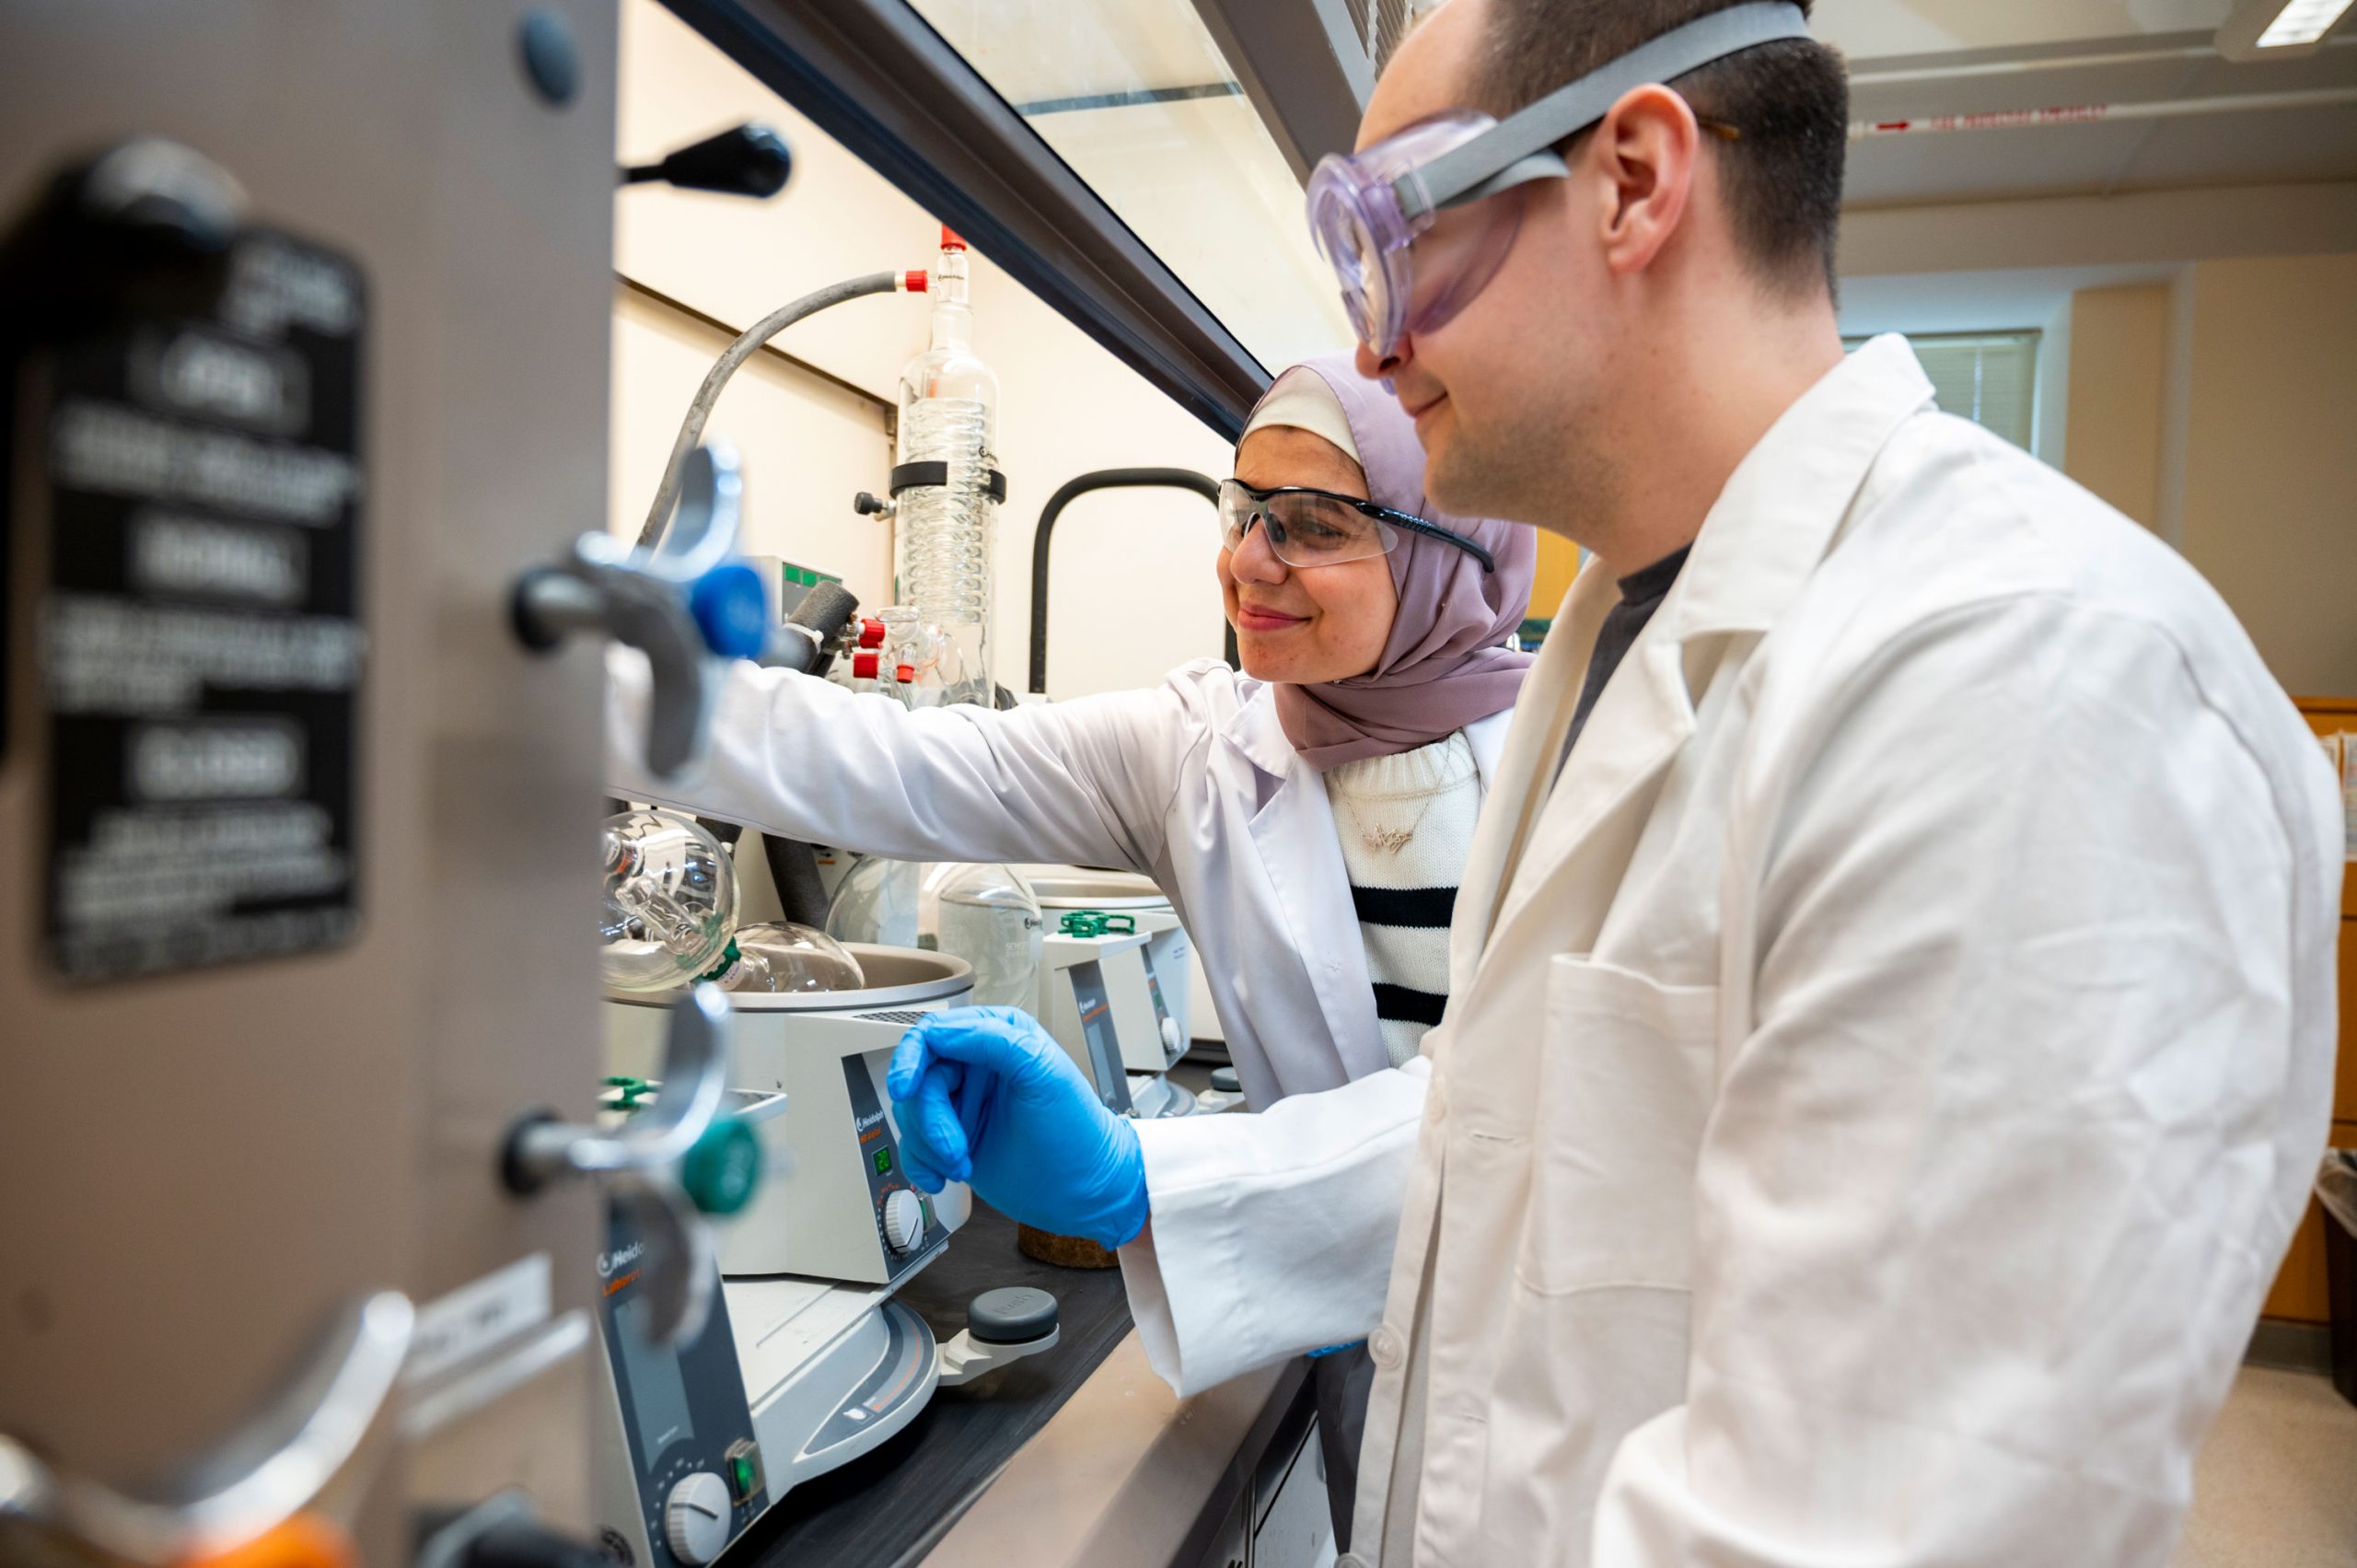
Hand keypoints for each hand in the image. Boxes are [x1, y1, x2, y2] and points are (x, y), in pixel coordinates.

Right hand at [888, 1006, 1147, 1249]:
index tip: (905, 1089)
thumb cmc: (1077, 1131)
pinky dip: (920, 1163)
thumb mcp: (1043, 1073)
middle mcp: (974, 1066)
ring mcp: (961, 1104)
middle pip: (917, 1079)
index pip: (934, 1034)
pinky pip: (913, 1144)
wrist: (1084, 1191)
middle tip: (953, 1149)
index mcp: (997, 1036)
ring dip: (928, 1146)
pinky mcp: (952, 1138)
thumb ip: (994, 1041)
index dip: (911, 1059)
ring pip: (911, 1113)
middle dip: (929, 1120)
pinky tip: (943, 1177)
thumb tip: (941, 1031)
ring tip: (961, 1165)